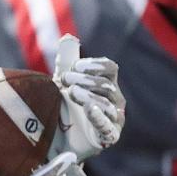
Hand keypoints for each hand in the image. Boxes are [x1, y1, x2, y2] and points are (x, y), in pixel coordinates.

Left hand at [50, 34, 124, 162]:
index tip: (74, 66)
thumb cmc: (67, 106)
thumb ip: (67, 61)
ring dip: (88, 95)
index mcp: (108, 84)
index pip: (110, 68)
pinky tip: (88, 109)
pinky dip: (98, 117)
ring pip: (106, 104)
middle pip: (106, 85)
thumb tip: (68, 37)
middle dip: (84, 80)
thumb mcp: (65, 82)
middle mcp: (115, 100)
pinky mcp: (108, 136)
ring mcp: (114, 119)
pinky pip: (107, 127)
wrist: (60, 138)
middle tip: (64, 79)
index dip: (93, 65)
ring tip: (71, 92)